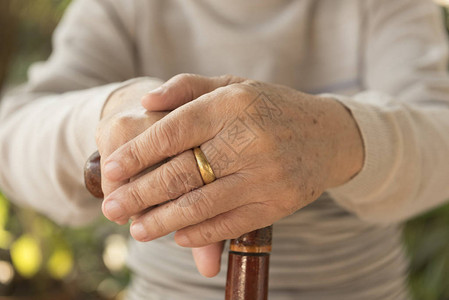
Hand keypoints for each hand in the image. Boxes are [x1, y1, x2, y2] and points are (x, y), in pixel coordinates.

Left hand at [101, 74, 363, 274]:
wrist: (329, 135)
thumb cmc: (270, 108)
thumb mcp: (233, 85)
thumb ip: (188, 87)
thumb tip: (145, 102)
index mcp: (233, 104)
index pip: (173, 131)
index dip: (137, 153)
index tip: (112, 170)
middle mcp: (250, 139)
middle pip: (182, 173)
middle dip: (140, 194)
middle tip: (112, 209)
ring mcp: (266, 176)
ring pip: (202, 205)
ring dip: (162, 221)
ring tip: (136, 231)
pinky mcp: (278, 204)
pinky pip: (230, 224)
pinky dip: (199, 234)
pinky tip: (177, 236)